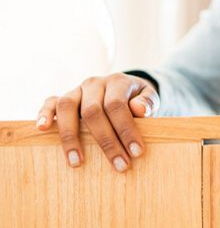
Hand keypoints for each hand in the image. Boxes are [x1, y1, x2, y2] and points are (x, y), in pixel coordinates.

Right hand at [36, 73, 159, 171]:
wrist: (126, 87)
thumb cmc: (137, 97)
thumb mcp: (149, 95)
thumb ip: (148, 101)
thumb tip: (139, 109)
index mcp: (117, 81)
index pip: (117, 105)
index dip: (126, 129)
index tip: (136, 152)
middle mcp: (95, 83)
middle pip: (93, 111)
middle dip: (106, 141)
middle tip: (119, 165)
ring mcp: (77, 90)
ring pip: (67, 107)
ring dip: (71, 136)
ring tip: (77, 162)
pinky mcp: (63, 97)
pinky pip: (50, 102)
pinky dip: (44, 114)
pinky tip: (43, 129)